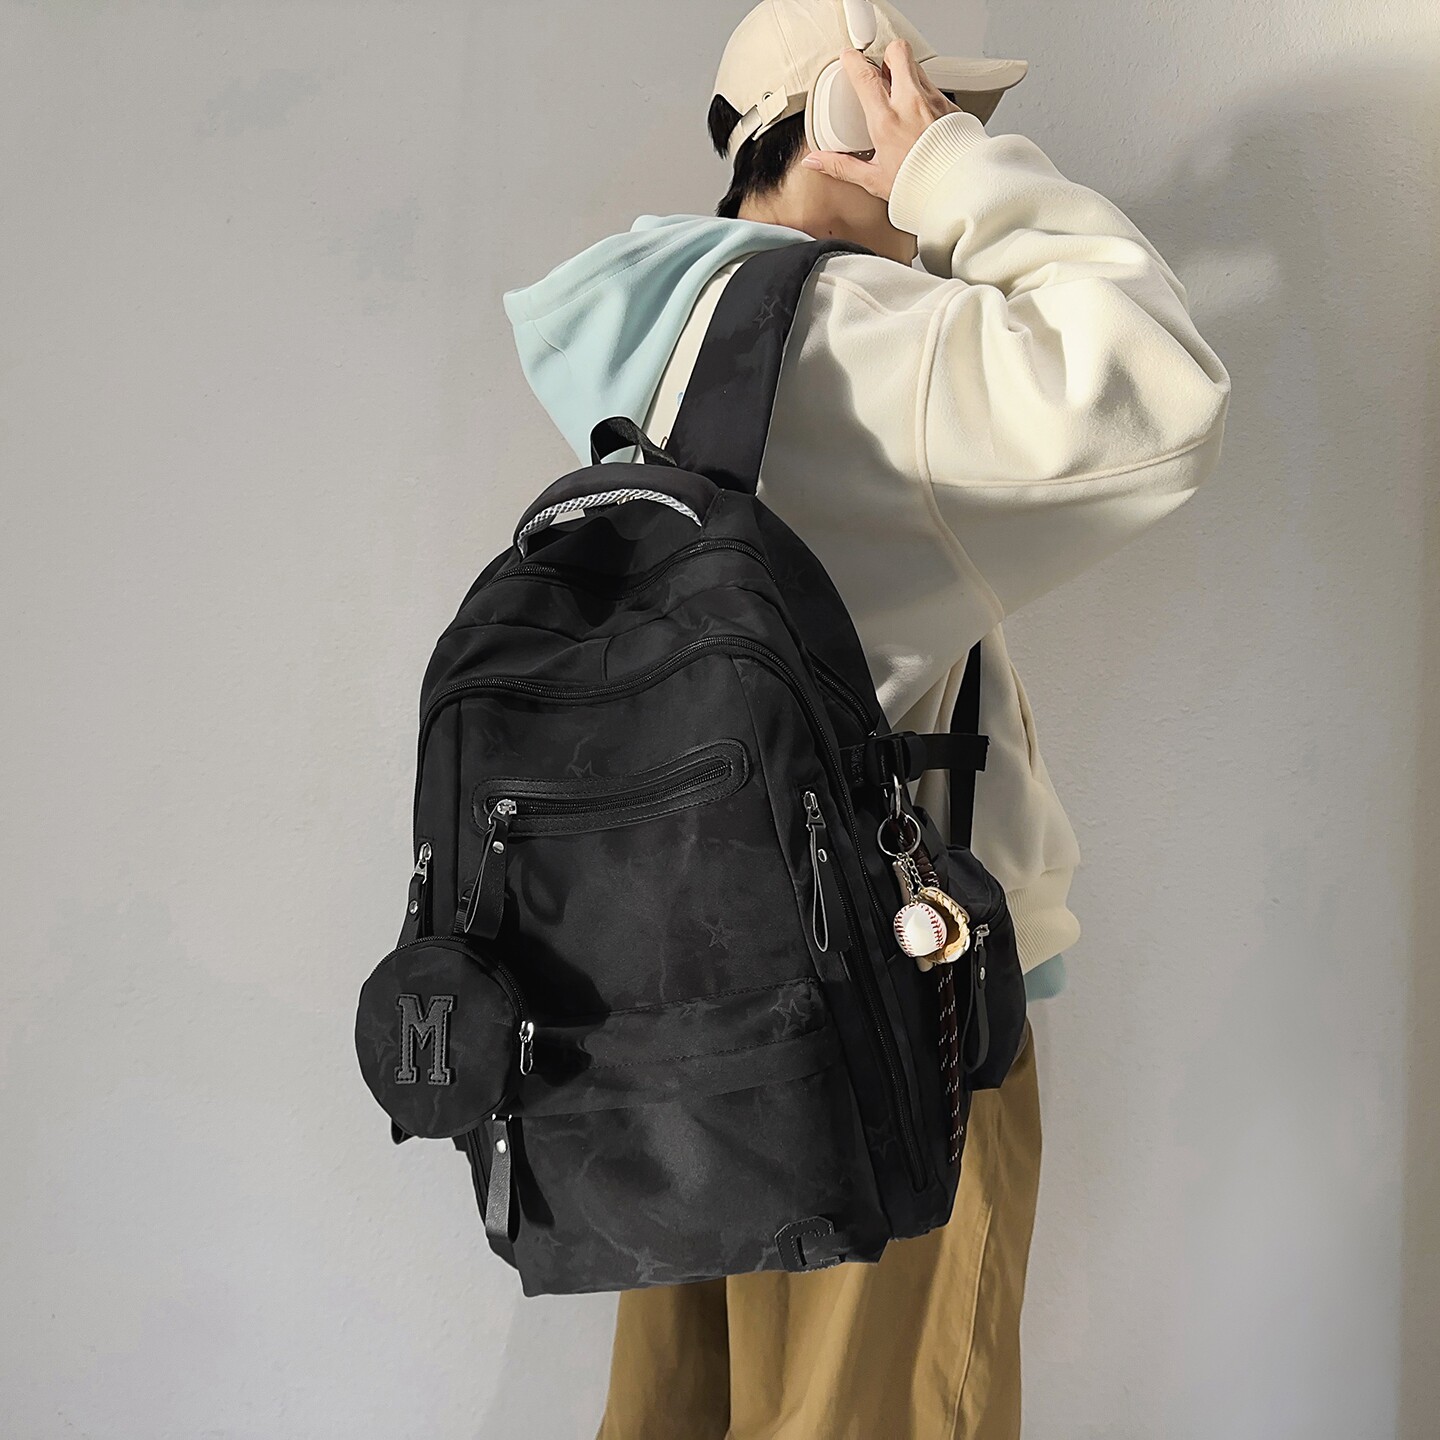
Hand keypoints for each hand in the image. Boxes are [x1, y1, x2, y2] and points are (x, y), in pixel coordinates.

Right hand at [800, 39, 961, 201]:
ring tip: (900, 93)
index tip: (848, 58)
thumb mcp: (874, 179)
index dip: (853, 60)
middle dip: (886, 55)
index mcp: (887, 121)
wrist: (955, 190)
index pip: (865, 76)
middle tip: (880, 70)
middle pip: (897, 52)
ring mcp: (932, 100)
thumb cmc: (917, 186)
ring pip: (916, 65)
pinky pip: (933, 85)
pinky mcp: (949, 105)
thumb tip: (816, 161)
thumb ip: (842, 166)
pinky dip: (923, 92)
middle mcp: (911, 104)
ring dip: (905, 72)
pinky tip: (919, 112)